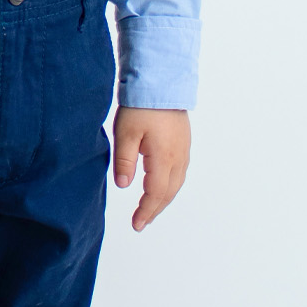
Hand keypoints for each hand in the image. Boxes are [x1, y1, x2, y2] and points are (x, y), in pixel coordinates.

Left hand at [112, 107, 190, 231]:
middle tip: (142, 222)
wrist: (161, 82)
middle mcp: (178, 157)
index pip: (155, 193)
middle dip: (155, 209)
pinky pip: (180, 172)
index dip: (146, 211)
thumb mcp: (125, 134)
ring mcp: (183, 149)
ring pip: (176, 183)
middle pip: (168, 192)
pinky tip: (162, 186)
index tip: (136, 224)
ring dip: (164, 199)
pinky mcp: (183, 142)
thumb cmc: (141, 106)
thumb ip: (124, 161)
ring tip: (151, 209)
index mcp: (163, 158)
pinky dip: (170, 185)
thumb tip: (123, 185)